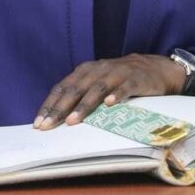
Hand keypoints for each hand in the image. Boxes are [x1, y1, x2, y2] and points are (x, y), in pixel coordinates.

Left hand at [34, 53, 184, 129]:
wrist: (155, 68)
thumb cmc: (120, 79)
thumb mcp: (98, 82)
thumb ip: (81, 94)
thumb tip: (57, 118)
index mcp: (86, 70)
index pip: (63, 87)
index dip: (50, 105)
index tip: (39, 123)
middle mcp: (98, 69)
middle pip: (76, 89)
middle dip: (60, 109)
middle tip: (49, 126)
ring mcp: (117, 73)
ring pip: (97, 89)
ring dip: (84, 106)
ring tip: (72, 121)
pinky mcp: (136, 79)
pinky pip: (124, 87)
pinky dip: (116, 95)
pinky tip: (109, 105)